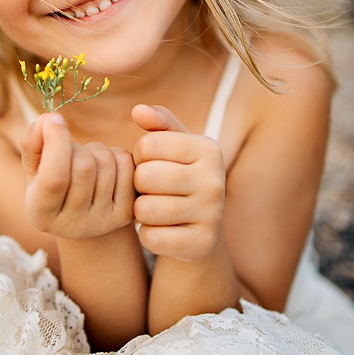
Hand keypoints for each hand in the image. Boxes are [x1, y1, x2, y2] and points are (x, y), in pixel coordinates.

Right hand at [22, 112, 134, 239]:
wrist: (83, 217)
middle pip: (84, 167)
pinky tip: (105, 167)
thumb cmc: (52, 185)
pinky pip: (125, 165)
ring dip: (95, 148)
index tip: (54, 119)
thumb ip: (32, 143)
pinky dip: (115, 154)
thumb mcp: (35, 169)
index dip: (56, 142)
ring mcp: (103, 222)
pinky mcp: (126, 214)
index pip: (55, 178)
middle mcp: (73, 225)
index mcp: (42, 215)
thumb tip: (48, 119)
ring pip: (106, 162)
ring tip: (86, 160)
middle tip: (69, 149)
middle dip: (76, 145)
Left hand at [132, 105, 225, 261]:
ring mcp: (212, 214)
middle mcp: (215, 180)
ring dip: (141, 212)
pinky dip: (148, 235)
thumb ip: (158, 124)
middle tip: (151, 192)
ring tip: (156, 210)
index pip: (147, 145)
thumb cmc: (179, 178)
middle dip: (138, 186)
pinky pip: (151, 238)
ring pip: (145, 210)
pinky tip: (162, 230)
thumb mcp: (173, 147)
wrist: (201, 229)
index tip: (153, 165)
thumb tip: (138, 110)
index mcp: (209, 149)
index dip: (139, 158)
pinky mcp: (202, 244)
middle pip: (145, 177)